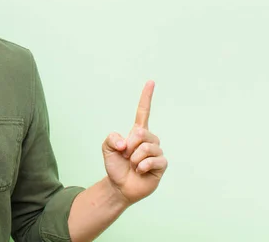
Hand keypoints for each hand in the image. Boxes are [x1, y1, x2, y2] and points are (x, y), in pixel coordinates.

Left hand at [102, 81, 167, 204]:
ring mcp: (156, 152)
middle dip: (129, 145)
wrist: (119, 186)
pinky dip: (142, 166)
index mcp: (137, 133)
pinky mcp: (161, 165)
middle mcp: (149, 139)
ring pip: (147, 147)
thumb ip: (111, 138)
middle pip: (141, 133)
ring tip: (133, 165)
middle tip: (126, 156)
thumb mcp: (106, 148)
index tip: (151, 82)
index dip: (146, 97)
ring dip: (135, 158)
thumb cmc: (115, 166)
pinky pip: (153, 160)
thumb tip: (126, 142)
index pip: (143, 112)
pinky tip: (139, 171)